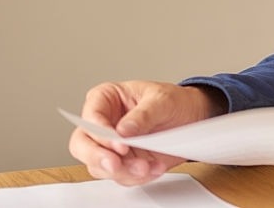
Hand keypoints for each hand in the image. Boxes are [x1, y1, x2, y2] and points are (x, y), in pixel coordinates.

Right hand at [68, 80, 225, 185]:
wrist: (191, 117)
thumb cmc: (173, 101)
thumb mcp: (162, 100)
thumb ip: (143, 114)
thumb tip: (123, 130)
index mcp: (106, 98)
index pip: (91, 117)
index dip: (100, 133)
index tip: (120, 143)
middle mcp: (103, 123)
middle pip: (82, 145)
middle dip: (98, 158)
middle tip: (117, 164)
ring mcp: (110, 146)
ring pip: (100, 166)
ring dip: (123, 171)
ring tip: (146, 166)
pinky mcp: (123, 163)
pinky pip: (120, 176)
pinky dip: (136, 176)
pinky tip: (153, 169)